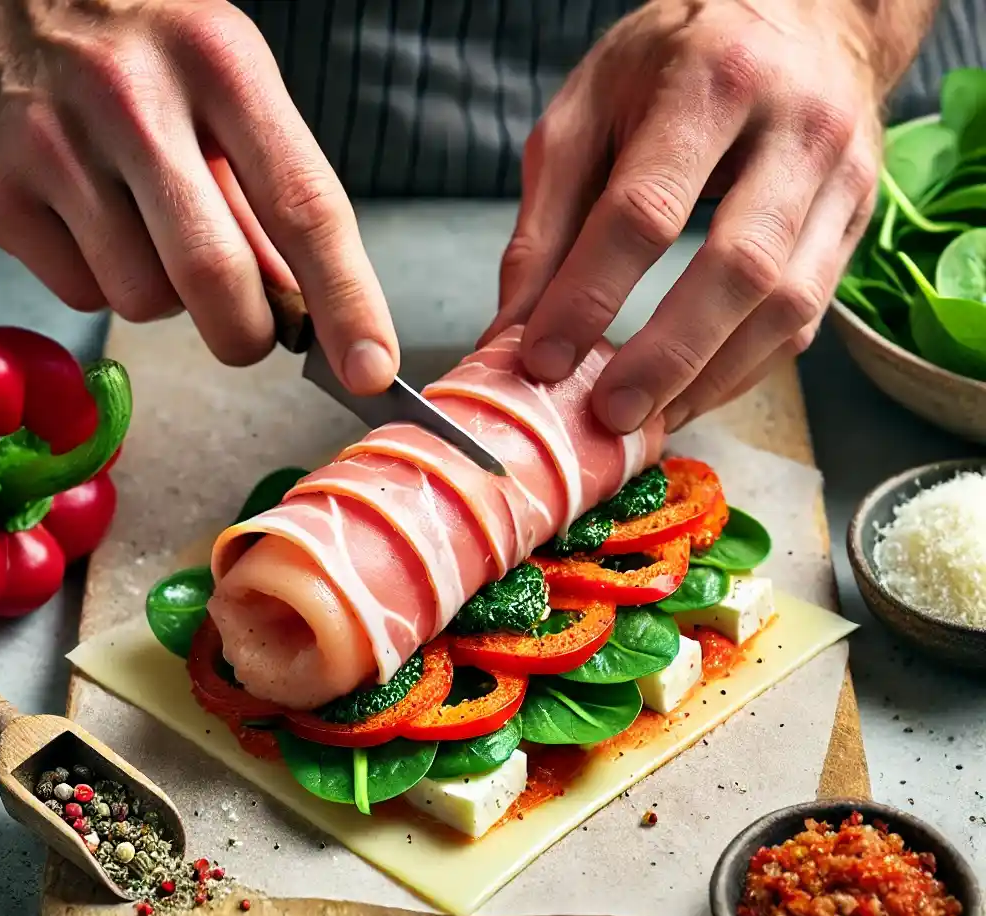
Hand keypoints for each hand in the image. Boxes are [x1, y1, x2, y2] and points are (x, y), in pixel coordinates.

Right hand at [0, 0, 397, 392]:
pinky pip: (84, 296)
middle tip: (252, 324)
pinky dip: (108, 283)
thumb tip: (312, 317)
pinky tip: (101, 224)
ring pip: (146, 300)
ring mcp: (51, 141)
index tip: (371, 369)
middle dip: (249, 332)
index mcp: (221, 65)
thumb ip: (277, 205)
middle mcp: (131, 97)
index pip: (304, 208)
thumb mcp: (237, 93)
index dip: (346, 302)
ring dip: (172, 297)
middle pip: (216, 276)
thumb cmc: (155, 48)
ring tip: (156, 230)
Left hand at [485, 0, 883, 432]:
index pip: (645, 209)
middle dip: (665, 357)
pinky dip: (745, 369)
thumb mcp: (587, 113)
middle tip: (609, 415)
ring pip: (786, 306)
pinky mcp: (856, 221)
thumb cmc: (676, 61)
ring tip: (648, 420)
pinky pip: (807, 317)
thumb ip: (545, 220)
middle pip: (736, 268)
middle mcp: (794, 127)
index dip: (590, 295)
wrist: (803, 14)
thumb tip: (513, 329)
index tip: (543, 360)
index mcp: (709, 82)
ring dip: (711, 380)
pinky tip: (693, 393)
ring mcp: (840, 178)